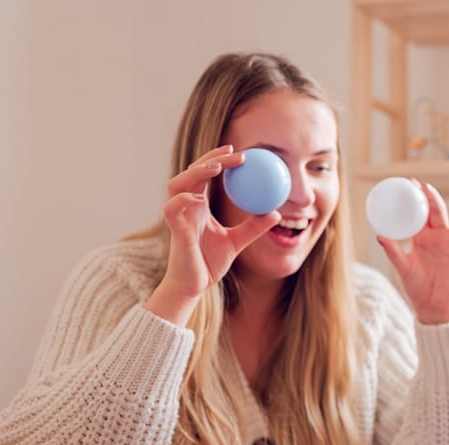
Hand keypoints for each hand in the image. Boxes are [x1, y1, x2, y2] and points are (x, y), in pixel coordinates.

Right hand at [147, 146, 280, 325]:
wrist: (193, 285)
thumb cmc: (209, 263)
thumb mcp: (238, 242)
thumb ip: (254, 227)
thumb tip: (277, 213)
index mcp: (198, 206)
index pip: (205, 174)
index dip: (218, 160)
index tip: (239, 154)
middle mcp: (186, 207)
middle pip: (192, 172)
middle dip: (210, 159)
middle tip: (235, 154)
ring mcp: (178, 217)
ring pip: (177, 184)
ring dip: (195, 173)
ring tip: (217, 168)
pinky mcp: (174, 230)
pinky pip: (171, 209)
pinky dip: (182, 200)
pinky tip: (198, 197)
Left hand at [377, 180, 448, 323]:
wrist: (432, 306)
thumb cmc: (416, 287)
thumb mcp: (403, 268)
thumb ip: (393, 251)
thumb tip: (381, 235)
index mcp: (422, 237)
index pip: (419, 212)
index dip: (416, 198)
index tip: (410, 182)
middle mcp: (440, 236)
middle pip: (438, 211)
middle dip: (431, 197)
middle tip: (423, 184)